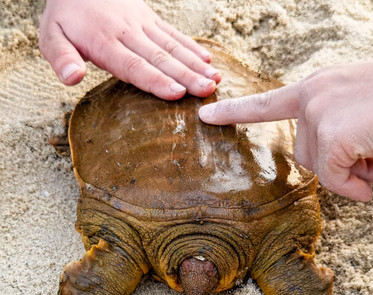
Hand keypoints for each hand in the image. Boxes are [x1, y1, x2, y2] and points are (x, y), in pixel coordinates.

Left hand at [39, 0, 220, 99]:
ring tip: (215, 79)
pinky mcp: (151, 19)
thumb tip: (71, 78)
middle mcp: (128, 33)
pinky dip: (192, 47)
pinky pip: (173, 34)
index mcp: (104, 42)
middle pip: (160, 58)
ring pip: (172, 47)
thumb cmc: (67, 17)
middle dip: (186, 76)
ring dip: (195, 64)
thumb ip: (61, 57)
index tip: (177, 94)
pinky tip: (208, 60)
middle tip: (208, 91)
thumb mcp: (51, 36)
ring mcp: (143, 24)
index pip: (134, 66)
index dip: (156, 81)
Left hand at [199, 55, 372, 200]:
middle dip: (337, 166)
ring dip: (350, 175)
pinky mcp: (334, 133)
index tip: (206, 113)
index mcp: (319, 87)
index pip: (267, 102)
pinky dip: (354, 187)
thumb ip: (344, 137)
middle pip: (304, 152)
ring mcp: (321, 113)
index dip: (235, 110)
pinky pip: (333, 178)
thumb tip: (348, 173)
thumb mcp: (368, 114)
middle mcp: (314, 96)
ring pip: (318, 167)